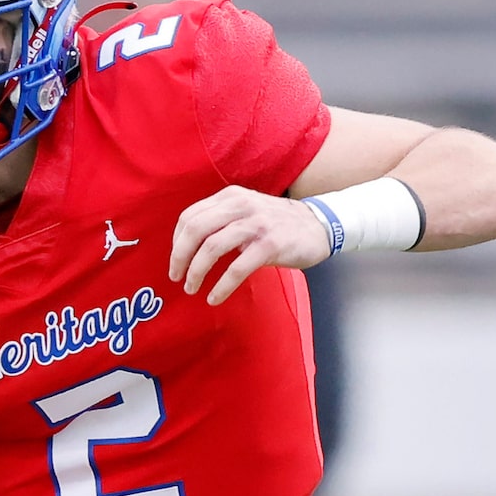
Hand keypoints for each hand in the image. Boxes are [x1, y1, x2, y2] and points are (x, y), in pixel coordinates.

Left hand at [171, 186, 330, 304]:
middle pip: (195, 229)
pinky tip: (214, 298)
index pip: (190, 217)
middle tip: (176, 277)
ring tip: (192, 288)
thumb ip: (221, 220)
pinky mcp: (270, 245)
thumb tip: (188, 246)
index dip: (177, 242)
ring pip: (212, 247)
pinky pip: (237, 268)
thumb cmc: (277, 224)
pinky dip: (221, 286)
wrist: (319, 226)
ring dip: (196, 272)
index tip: (176, 261)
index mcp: (230, 197)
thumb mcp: (246, 211)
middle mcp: (240, 206)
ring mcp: (256, 224)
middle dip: (179, 256)